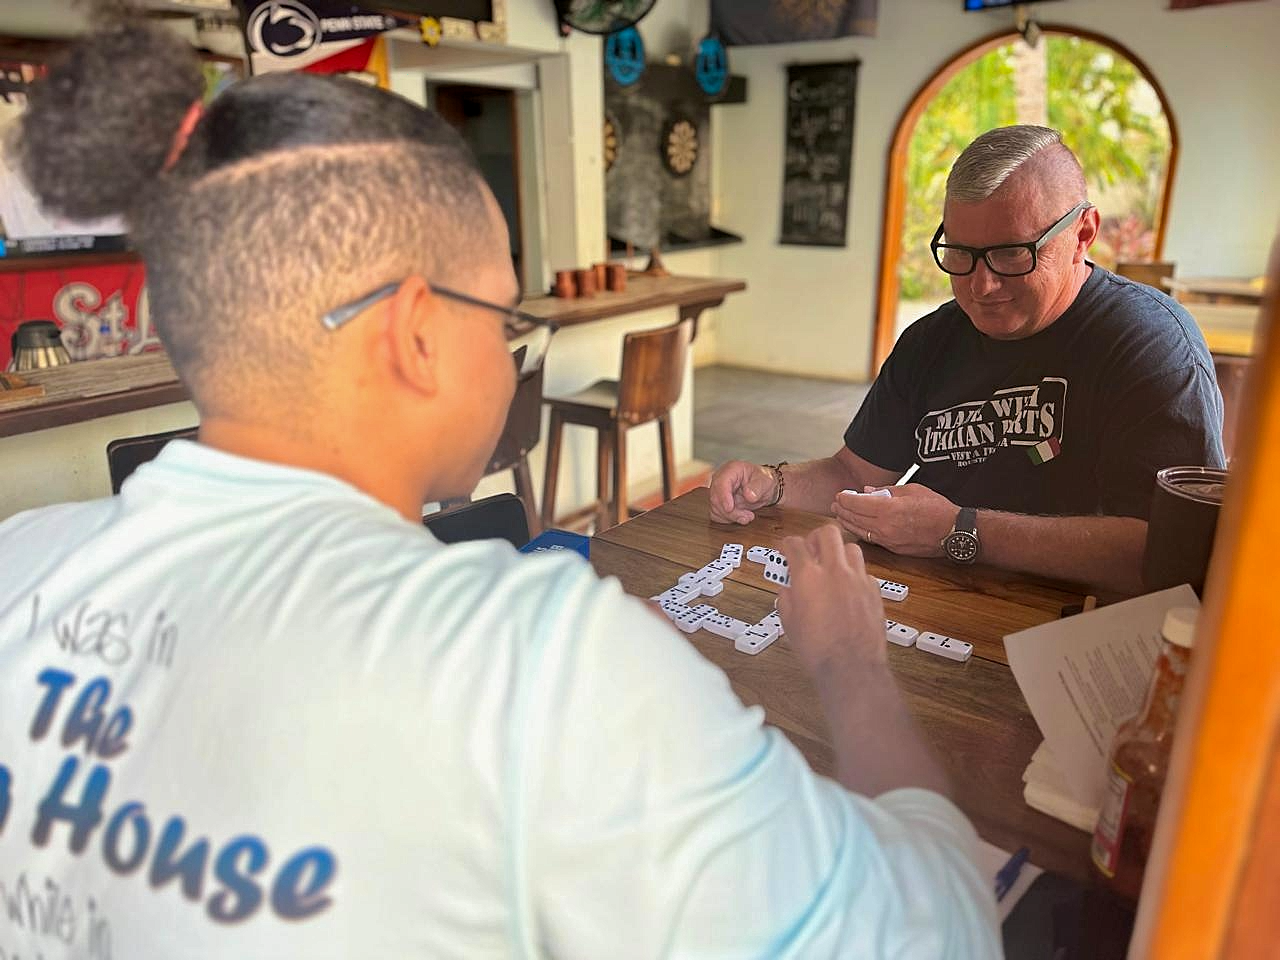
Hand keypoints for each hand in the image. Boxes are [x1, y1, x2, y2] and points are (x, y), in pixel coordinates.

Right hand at [708, 460, 778, 524]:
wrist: (762, 488)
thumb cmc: (762, 480)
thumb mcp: (766, 481)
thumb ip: (757, 487)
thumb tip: (749, 495)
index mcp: (731, 469)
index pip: (721, 483)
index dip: (723, 497)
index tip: (730, 508)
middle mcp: (720, 479)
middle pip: (716, 498)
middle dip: (730, 512)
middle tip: (747, 516)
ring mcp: (717, 491)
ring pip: (715, 508)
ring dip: (731, 517)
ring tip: (748, 516)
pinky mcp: (718, 502)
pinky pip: (716, 514)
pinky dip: (728, 519)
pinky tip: (740, 517)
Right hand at [776, 524, 886, 672]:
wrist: (851, 668)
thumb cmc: (816, 650)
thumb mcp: (789, 624)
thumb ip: (786, 599)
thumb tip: (788, 589)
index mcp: (808, 577)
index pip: (795, 544)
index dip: (786, 544)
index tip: (785, 549)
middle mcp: (835, 571)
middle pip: (827, 533)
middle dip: (815, 537)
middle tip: (811, 550)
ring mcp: (858, 580)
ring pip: (851, 548)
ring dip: (839, 553)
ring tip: (832, 567)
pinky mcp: (874, 592)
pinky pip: (865, 573)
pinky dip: (854, 575)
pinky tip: (849, 590)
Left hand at [831, 484, 956, 557]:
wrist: (954, 532)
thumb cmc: (937, 509)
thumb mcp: (912, 490)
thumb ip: (887, 490)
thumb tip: (867, 491)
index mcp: (889, 509)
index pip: (858, 503)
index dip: (845, 498)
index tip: (840, 494)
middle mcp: (885, 527)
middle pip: (855, 518)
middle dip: (842, 510)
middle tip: (835, 504)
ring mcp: (889, 540)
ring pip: (860, 531)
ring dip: (848, 522)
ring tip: (841, 515)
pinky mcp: (893, 549)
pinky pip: (871, 539)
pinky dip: (861, 531)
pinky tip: (857, 526)